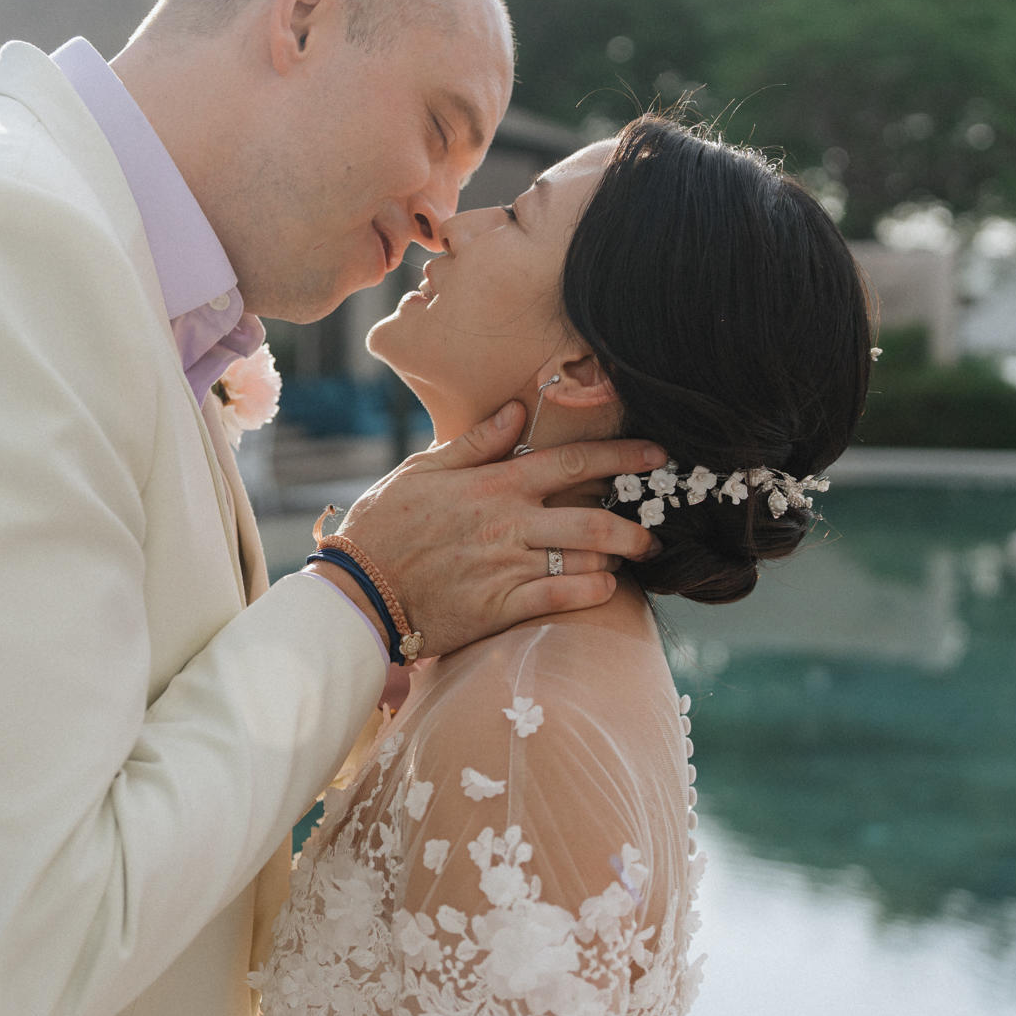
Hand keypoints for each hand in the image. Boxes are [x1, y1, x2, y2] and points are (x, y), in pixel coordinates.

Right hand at [331, 403, 663, 656]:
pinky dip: (591, 592)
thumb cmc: (386, 524)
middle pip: (592, 517)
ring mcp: (506, 566)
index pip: (572, 462)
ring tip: (629, 561)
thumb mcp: (423, 469)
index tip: (657, 454)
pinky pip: (560, 597)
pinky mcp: (500, 607)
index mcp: (494, 484)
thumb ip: (475, 442)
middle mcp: (508, 522)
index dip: (622, 456)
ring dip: (616, 559)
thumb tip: (517, 409)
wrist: (358, 588)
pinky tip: (604, 588)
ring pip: (583, 557)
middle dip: (635, 525)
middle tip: (655, 533)